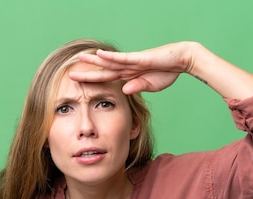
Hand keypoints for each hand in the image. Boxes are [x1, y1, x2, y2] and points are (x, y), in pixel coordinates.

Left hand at [68, 42, 195, 94]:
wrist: (182, 60)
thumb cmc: (167, 71)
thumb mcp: (150, 85)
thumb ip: (137, 87)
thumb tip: (124, 90)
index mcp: (129, 75)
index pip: (108, 79)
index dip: (94, 82)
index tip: (80, 85)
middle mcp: (128, 67)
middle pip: (104, 70)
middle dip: (87, 72)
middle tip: (70, 74)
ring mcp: (133, 62)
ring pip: (109, 63)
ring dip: (94, 61)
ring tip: (79, 59)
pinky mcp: (140, 58)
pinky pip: (123, 58)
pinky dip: (111, 57)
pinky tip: (100, 55)